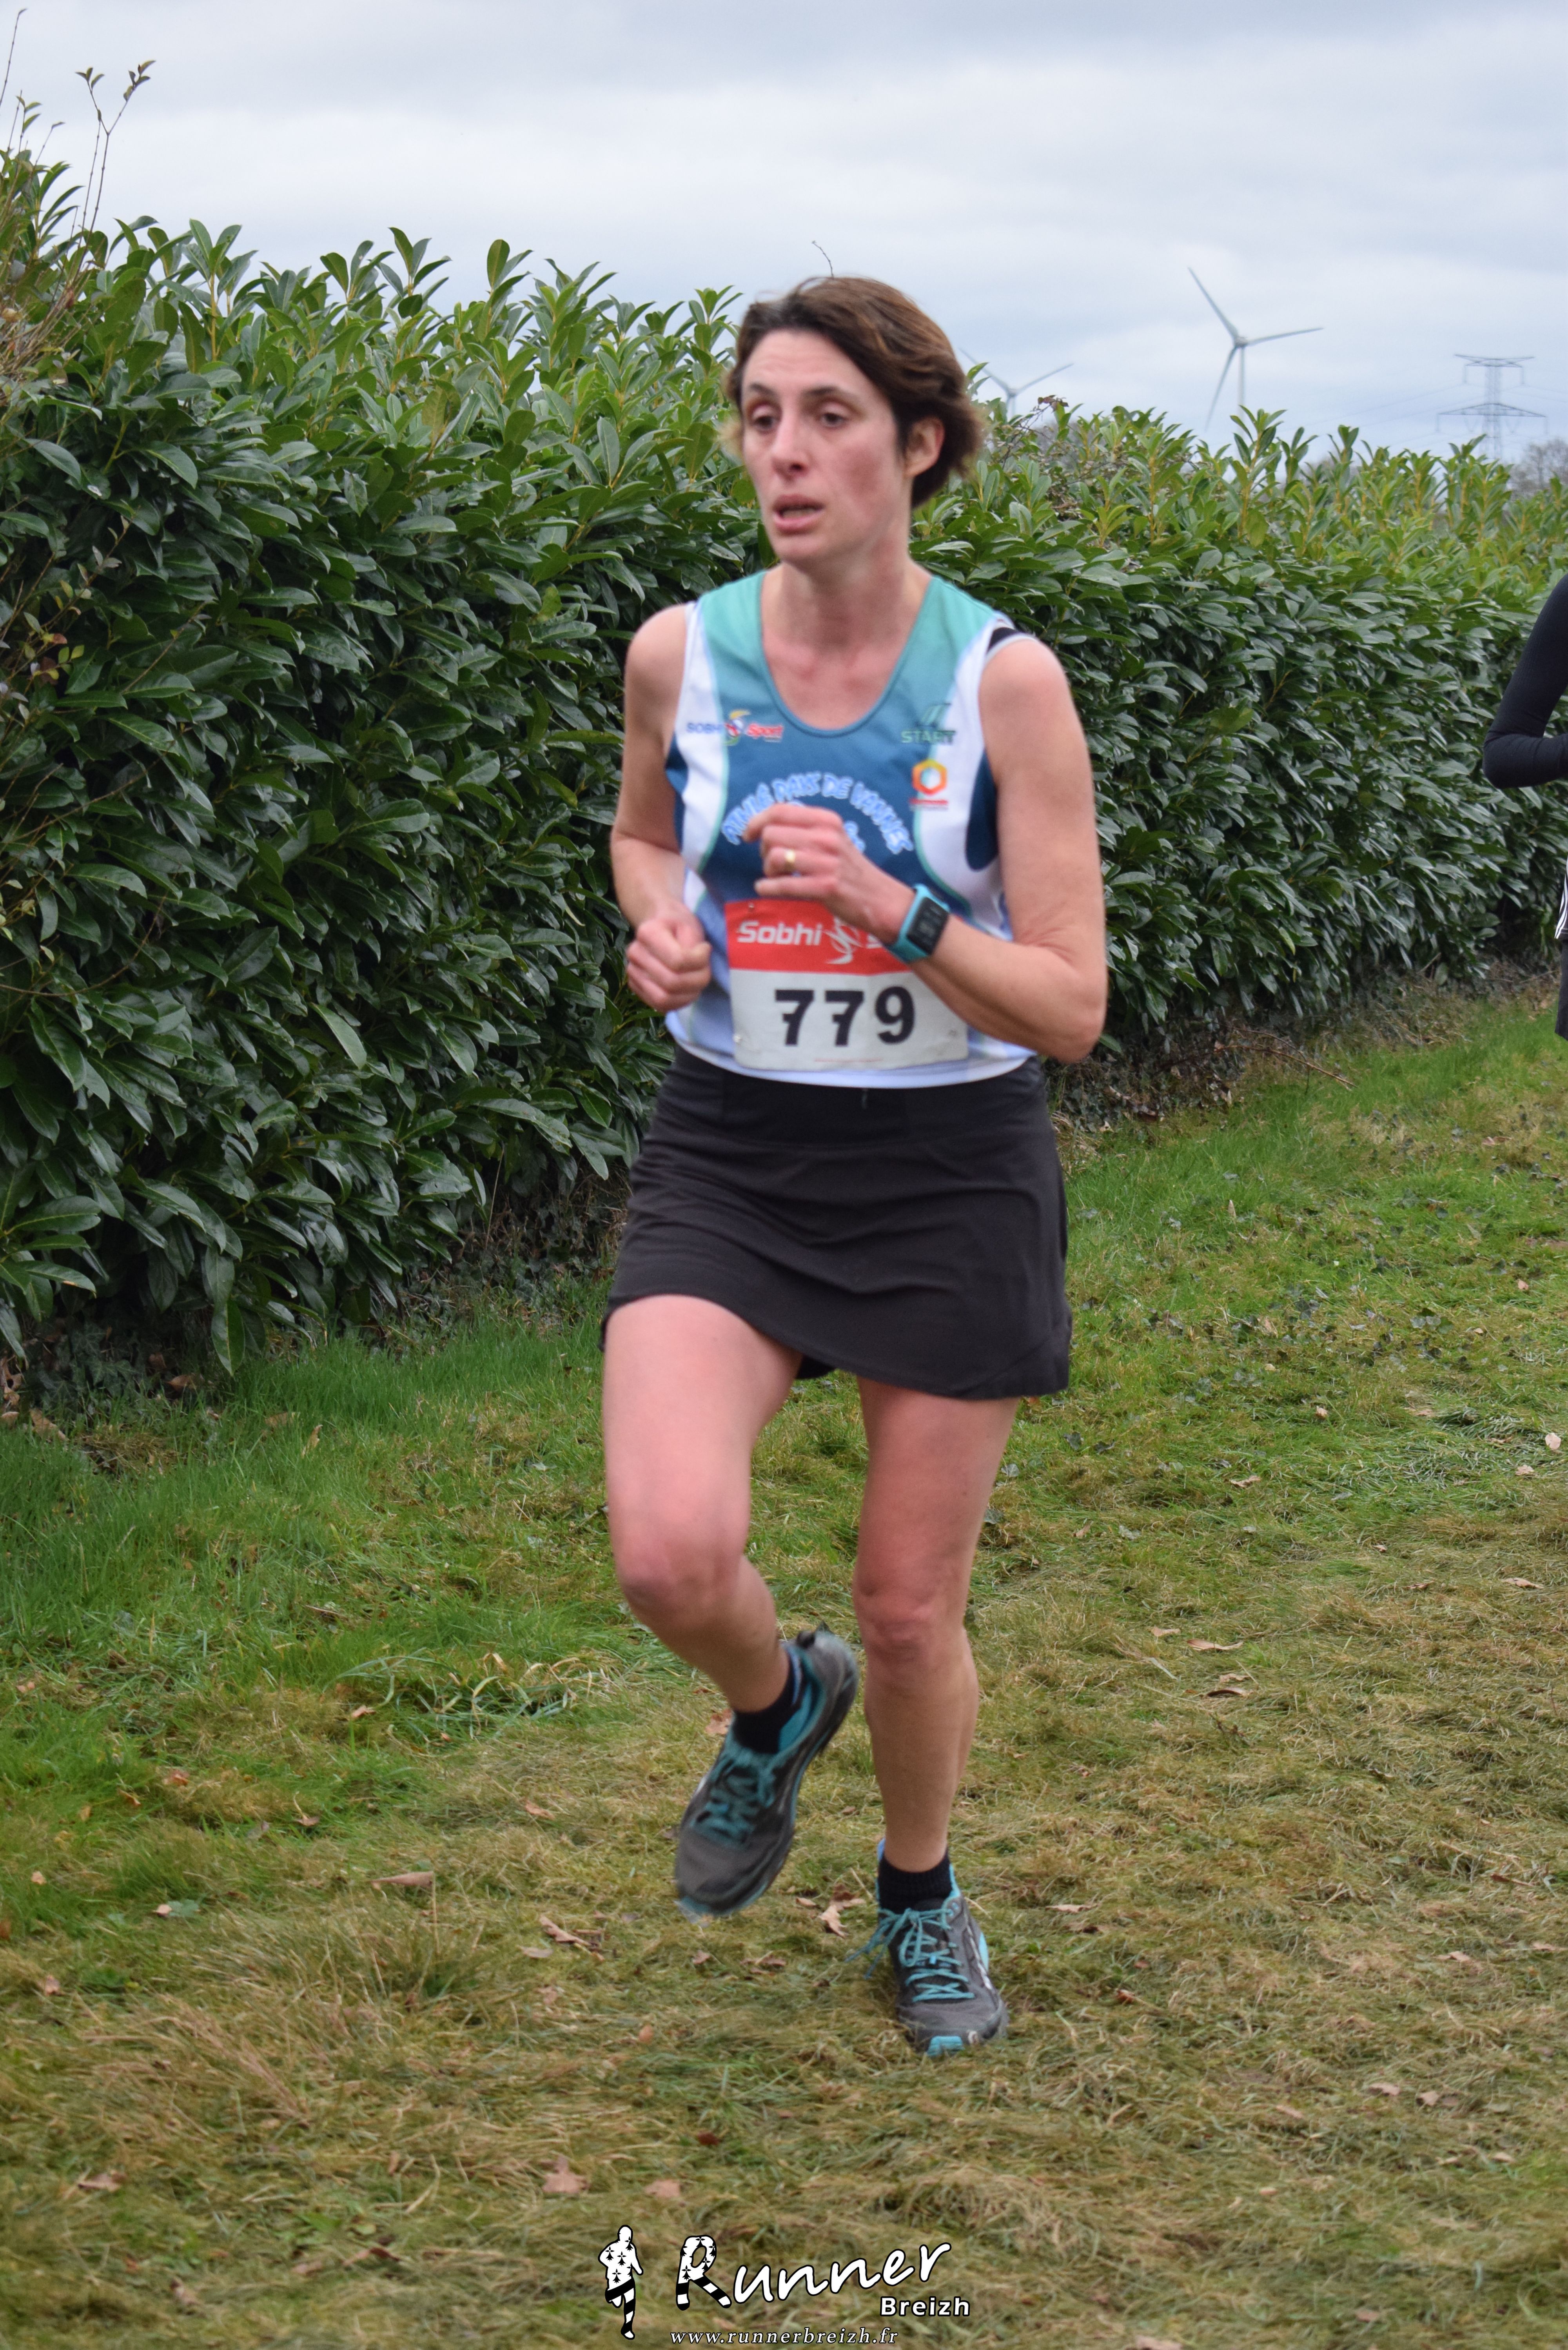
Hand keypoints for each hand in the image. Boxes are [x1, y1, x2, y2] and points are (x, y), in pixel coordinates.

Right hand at [625, 905, 710, 1010]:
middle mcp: (635, 954)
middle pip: (671, 983)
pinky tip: (688, 990)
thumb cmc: (678, 926)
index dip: (699, 961)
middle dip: (697, 981)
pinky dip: (679, 1002)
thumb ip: (694, 946)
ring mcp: (632, 972)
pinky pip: (659, 1006)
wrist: (660, 928)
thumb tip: (698, 966)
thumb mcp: (690, 926)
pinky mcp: (635, 987)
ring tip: (697, 980)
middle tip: (706, 970)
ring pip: (664, 999)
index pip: (678, 960)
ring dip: (689, 995)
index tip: (705, 949)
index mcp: (648, 933)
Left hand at [743, 805, 911, 941]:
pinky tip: (765, 889)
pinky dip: (767, 887)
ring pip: (775, 856)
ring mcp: (827, 862)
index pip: (780, 810)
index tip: (747, 835)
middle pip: (771, 834)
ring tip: (776, 877)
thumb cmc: (848, 869)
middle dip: (763, 851)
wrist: (879, 898)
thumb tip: (765, 825)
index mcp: (827, 820)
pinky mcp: (825, 887)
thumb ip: (805, 828)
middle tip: (773, 863)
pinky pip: (783, 884)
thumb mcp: (832, 838)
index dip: (756, 821)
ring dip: (768, 870)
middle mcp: (827, 836)